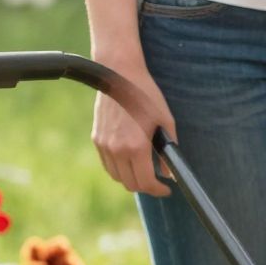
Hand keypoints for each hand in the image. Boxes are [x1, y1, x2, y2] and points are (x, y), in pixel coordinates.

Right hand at [91, 57, 177, 197]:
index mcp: (136, 146)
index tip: (167, 189)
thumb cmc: (146, 95)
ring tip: (144, 171)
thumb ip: (168, 150)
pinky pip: (108, 164)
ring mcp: (104, 145)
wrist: (119, 74)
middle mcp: (117, 149)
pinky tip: (130, 160)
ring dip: (131, 179)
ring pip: (117, 176)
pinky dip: (119, 168)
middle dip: (146, 186)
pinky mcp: (96, 139)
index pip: (145, 182)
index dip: (158, 190)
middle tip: (157, 182)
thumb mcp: (165, 121)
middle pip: (130, 184)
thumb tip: (169, 173)